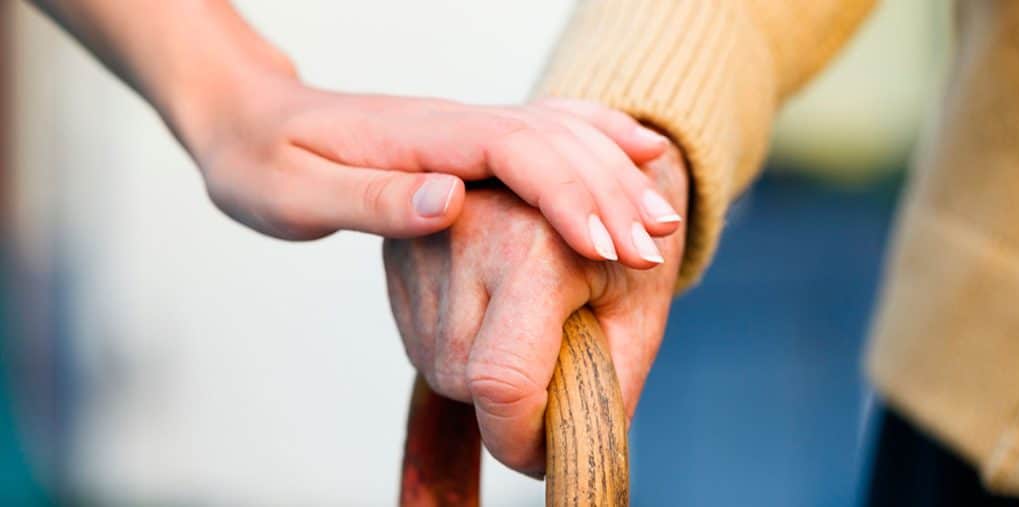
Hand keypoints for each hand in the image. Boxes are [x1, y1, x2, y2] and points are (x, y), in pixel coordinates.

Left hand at [171, 66, 677, 261]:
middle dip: (609, 194)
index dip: (566, 196)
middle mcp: (456, 124)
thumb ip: (372, 202)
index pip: (514, 153)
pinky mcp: (469, 140)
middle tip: (655, 249)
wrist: (247, 117)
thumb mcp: (294, 194)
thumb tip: (451, 201)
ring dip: (615, 174)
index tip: (606, 246)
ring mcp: (466, 127)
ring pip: (561, 135)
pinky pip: (548, 130)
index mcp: (420, 139)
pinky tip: (638, 151)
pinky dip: (599, 139)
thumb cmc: (261, 163)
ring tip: (664, 220)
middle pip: (553, 143)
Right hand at [384, 145, 687, 475]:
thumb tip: (563, 454)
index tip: (546, 454)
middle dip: (512, 403)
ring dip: (483, 375)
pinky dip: (462, 347)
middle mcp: (462, 229)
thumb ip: (605, 390)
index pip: (502, 379)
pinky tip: (495, 310)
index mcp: (534, 243)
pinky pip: (422, 339)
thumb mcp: (637, 315)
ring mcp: (421, 236)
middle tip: (557, 364)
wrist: (590, 167)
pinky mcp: (397, 249)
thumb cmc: (624, 241)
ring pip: (439, 366)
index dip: (521, 438)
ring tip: (529, 324)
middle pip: (466, 380)